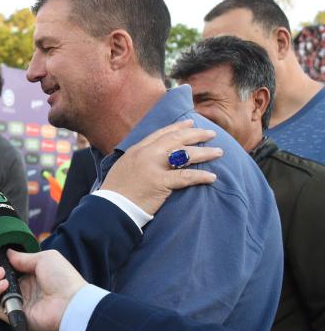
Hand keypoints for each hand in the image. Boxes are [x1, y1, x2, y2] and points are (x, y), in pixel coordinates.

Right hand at [0, 249, 85, 330]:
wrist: (72, 301)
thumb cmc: (63, 278)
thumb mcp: (43, 258)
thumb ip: (22, 257)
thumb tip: (7, 252)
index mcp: (26, 276)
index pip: (2, 270)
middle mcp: (19, 289)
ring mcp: (15, 302)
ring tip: (0, 274)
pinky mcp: (13, 314)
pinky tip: (3, 285)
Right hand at [101, 120, 221, 213]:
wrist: (110, 207)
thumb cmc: (117, 191)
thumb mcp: (124, 167)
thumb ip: (138, 159)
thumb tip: (152, 157)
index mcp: (137, 149)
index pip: (161, 133)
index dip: (178, 127)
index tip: (191, 123)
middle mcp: (146, 154)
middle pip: (176, 139)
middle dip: (196, 134)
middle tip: (211, 133)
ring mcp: (153, 167)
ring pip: (184, 154)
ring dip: (204, 152)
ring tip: (218, 152)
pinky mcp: (160, 183)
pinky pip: (185, 176)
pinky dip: (200, 176)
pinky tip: (212, 177)